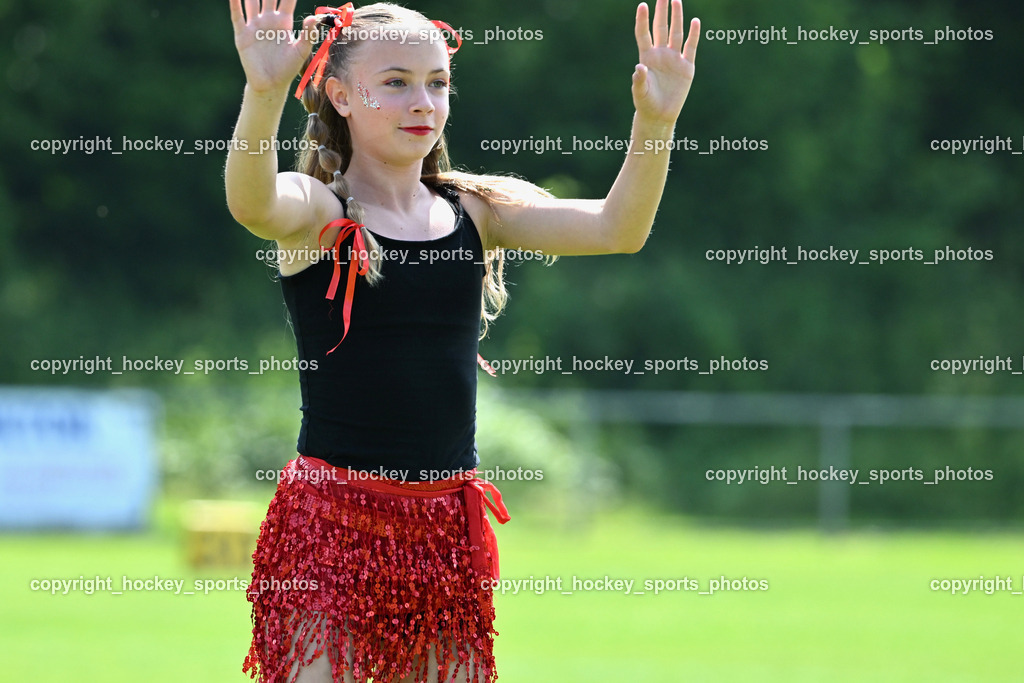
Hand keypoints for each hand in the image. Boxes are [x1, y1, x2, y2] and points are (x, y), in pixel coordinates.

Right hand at [229, 0, 319, 92]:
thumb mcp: (301, 51)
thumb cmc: (288, 68)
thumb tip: (315, 18)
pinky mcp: (243, 35)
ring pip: (251, 2)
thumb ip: (308, 34)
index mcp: (283, 21)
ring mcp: (255, 26)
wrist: (271, 84)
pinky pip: (238, 16)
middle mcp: (268, 20)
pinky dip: (235, 4)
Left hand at [632, 0, 699, 126]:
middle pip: (661, 27)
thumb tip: (638, 67)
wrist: (660, 116)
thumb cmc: (646, 103)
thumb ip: (639, 80)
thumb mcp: (640, 92)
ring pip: (676, 33)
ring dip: (676, 18)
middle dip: (662, 11)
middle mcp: (660, 54)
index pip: (644, 34)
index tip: (642, 5)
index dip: (643, 20)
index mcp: (647, 58)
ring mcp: (674, 59)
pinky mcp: (686, 67)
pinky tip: (695, 21)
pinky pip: (690, 47)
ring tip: (676, 1)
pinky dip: (694, 35)